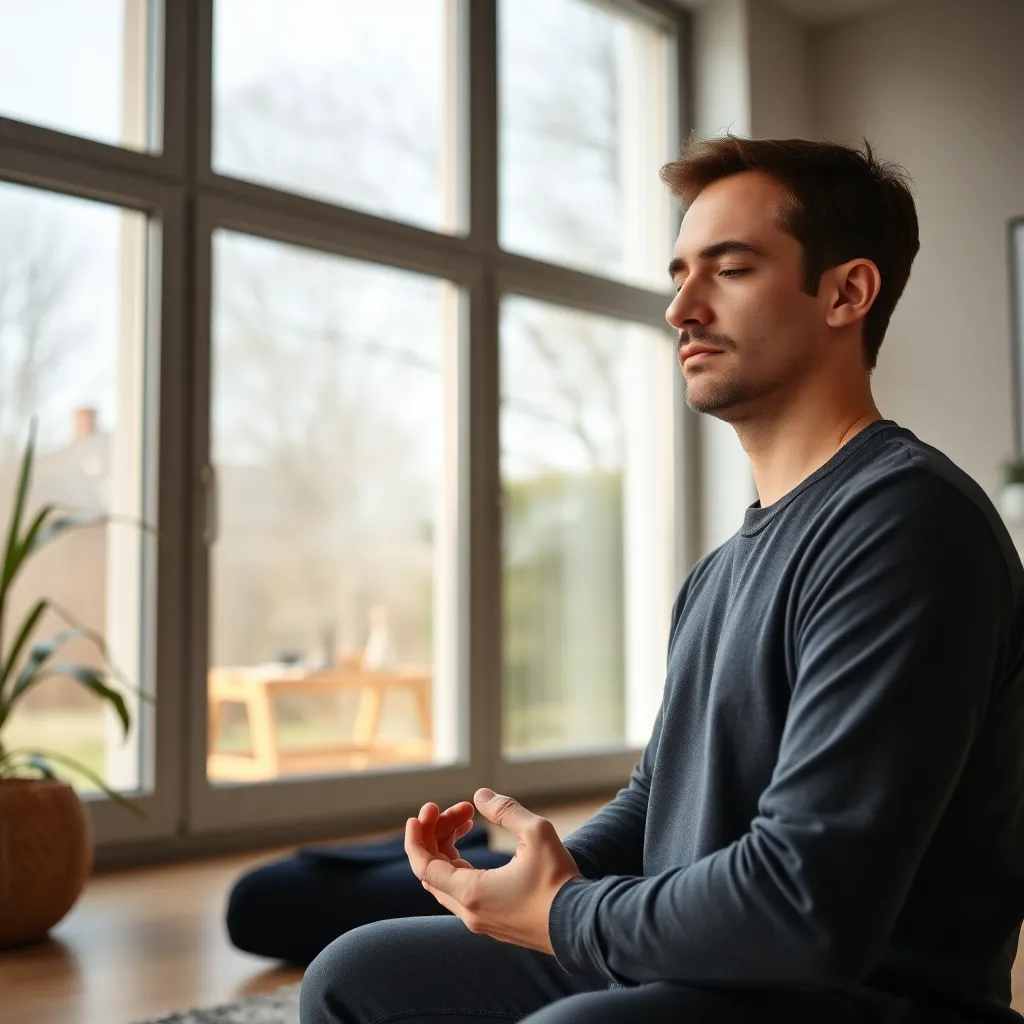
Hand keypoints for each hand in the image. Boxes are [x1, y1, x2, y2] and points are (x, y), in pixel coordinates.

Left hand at [405, 788, 582, 954]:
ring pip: (447, 882)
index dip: (416, 838)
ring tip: (469, 819)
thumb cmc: (559, 880)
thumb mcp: (536, 833)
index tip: (418, 815)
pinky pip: (463, 892)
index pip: (424, 866)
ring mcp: (482, 920)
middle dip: (439, 834)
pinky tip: (477, 847)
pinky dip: (461, 865)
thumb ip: (505, 811)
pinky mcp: (495, 922)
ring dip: (449, 848)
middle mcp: (470, 912)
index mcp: (471, 893)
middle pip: (433, 870)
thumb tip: (481, 795)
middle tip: (461, 809)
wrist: (582, 925)